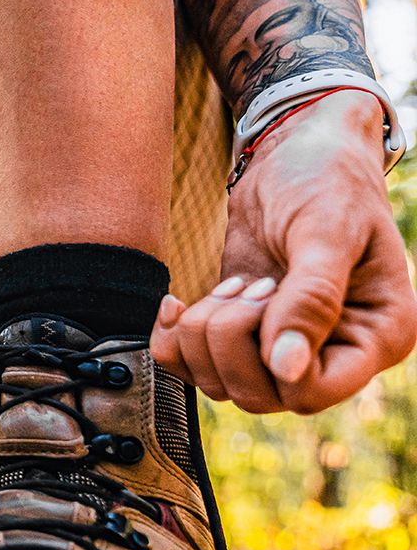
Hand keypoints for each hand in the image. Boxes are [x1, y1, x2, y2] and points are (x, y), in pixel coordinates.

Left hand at [152, 91, 416, 413]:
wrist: (297, 154)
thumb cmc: (329, 181)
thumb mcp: (327, 231)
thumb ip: (312, 299)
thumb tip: (288, 368)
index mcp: (377, 336)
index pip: (312, 393)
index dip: (271, 361)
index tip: (267, 298)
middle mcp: (333, 353)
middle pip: (257, 395)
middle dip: (230, 339)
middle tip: (249, 283)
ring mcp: (282, 349)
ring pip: (217, 384)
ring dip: (204, 332)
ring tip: (235, 282)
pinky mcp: (240, 336)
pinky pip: (188, 366)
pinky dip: (172, 337)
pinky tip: (178, 301)